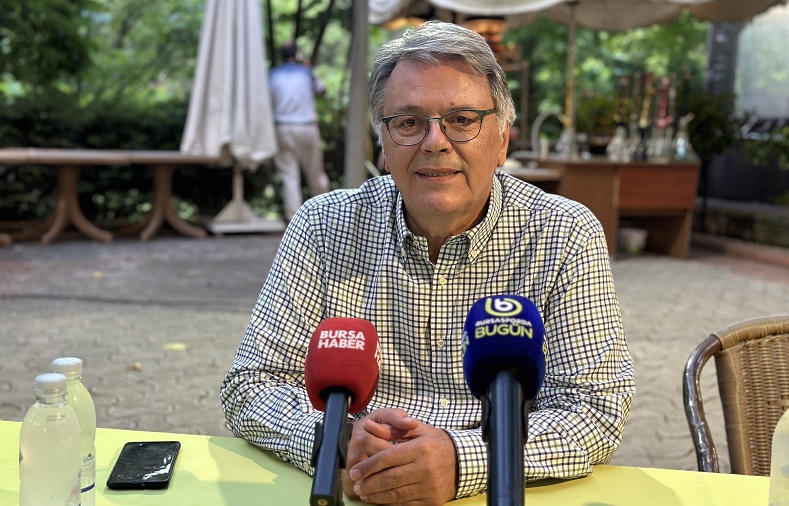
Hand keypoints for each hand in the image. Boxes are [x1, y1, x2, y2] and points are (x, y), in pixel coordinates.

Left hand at [343, 408, 457, 504]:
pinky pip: (406, 504)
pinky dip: (389, 503)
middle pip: (389, 479)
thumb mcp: (419, 430)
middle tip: (356, 485)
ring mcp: (429, 487)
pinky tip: (379, 499)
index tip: (354, 471)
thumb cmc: (436, 443)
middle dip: (368, 484)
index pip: (387, 458)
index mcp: (421, 448)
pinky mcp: (432, 501)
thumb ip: (394, 428)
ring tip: (364, 493)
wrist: (462, 463)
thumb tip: (371, 427)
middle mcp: (425, 468)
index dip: (368, 466)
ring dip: (375, 496)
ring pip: (395, 495)